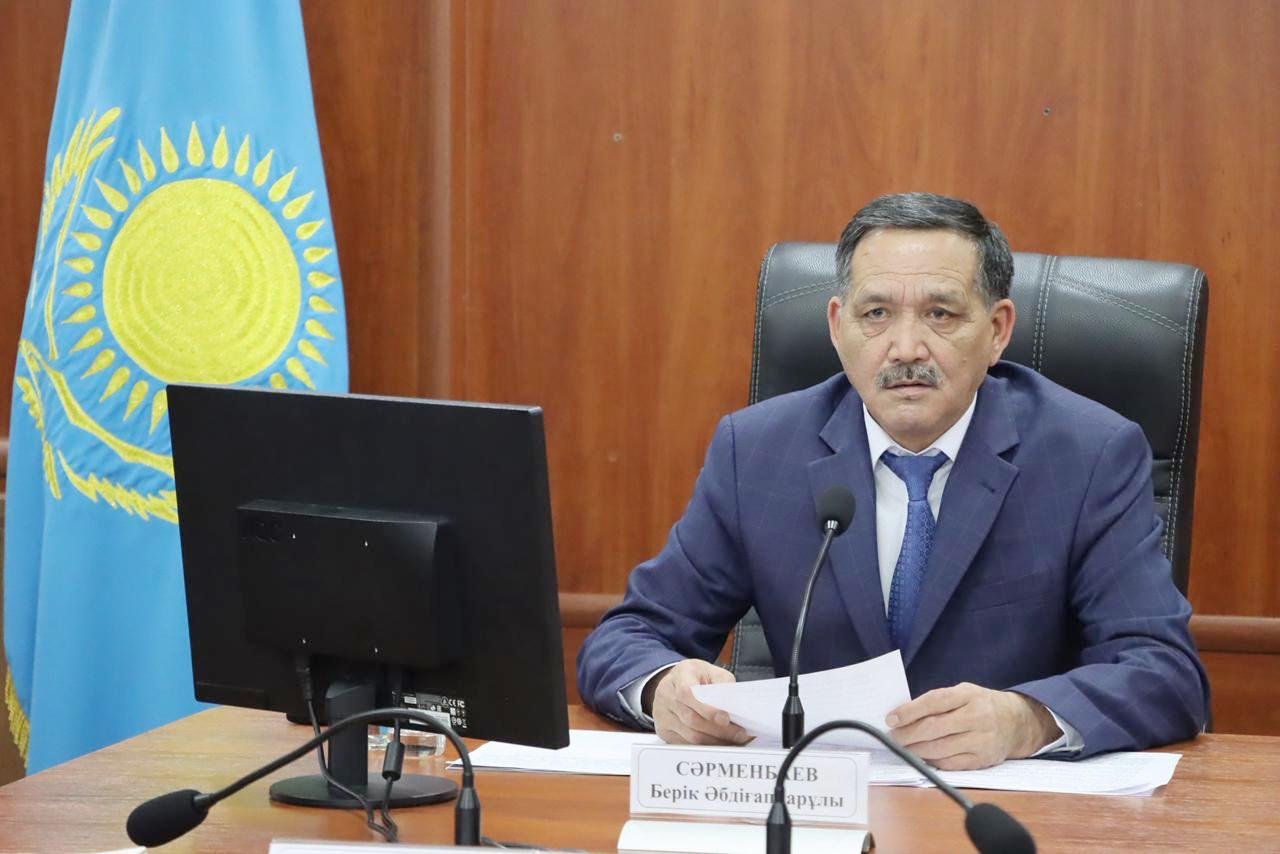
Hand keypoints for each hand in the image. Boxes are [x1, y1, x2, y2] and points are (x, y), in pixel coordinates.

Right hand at [645, 659, 752, 745]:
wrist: (675, 681)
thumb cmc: (697, 677)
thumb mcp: (713, 672)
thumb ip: (724, 685)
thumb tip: (734, 707)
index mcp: (680, 675)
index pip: (688, 693)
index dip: (707, 709)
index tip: (725, 718)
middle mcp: (667, 695)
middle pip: (691, 719)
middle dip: (719, 730)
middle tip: (740, 734)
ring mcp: (663, 714)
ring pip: (690, 736)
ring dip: (715, 741)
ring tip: (734, 740)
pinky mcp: (665, 731)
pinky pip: (686, 745)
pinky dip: (706, 747)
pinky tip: (720, 743)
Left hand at [886, 683, 1058, 769]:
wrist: (1017, 722)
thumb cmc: (981, 705)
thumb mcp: (963, 693)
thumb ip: (938, 702)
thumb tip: (903, 715)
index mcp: (969, 695)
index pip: (934, 702)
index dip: (909, 711)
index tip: (891, 718)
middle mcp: (977, 717)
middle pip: (935, 728)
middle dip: (908, 734)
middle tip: (893, 737)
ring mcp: (982, 740)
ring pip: (940, 748)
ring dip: (916, 751)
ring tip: (903, 748)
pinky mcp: (983, 759)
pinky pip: (951, 764)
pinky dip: (933, 761)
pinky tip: (922, 757)